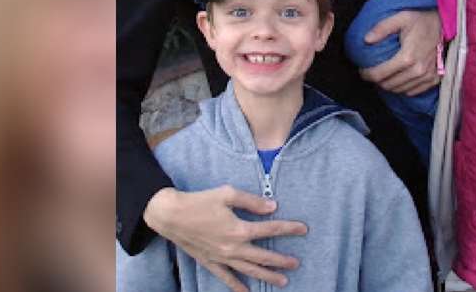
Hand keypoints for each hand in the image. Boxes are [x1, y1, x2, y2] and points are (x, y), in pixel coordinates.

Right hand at [144, 186, 306, 290]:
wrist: (171, 215)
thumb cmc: (199, 201)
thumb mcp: (228, 194)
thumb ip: (252, 201)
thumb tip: (273, 206)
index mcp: (239, 229)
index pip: (271, 229)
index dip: (289, 228)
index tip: (304, 229)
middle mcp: (233, 247)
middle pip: (263, 256)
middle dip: (282, 261)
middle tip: (296, 263)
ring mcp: (222, 258)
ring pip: (249, 270)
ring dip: (267, 276)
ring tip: (283, 281)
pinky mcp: (210, 262)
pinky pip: (227, 278)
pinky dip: (238, 286)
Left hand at [358, 9, 440, 95]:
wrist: (445, 25)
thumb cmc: (421, 20)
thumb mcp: (400, 17)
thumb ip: (382, 28)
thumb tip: (366, 40)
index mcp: (407, 57)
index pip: (379, 75)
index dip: (366, 74)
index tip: (362, 71)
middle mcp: (417, 71)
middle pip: (388, 85)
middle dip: (376, 80)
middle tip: (372, 72)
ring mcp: (427, 77)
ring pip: (399, 90)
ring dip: (389, 85)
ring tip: (384, 76)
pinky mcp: (434, 80)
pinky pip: (412, 91)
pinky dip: (402, 88)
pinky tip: (398, 78)